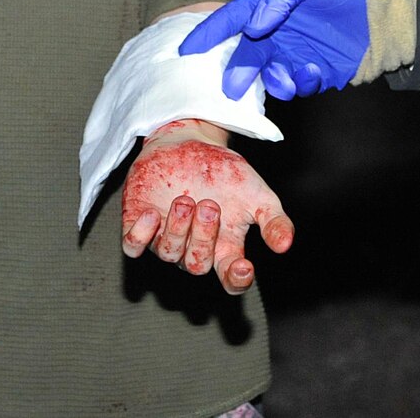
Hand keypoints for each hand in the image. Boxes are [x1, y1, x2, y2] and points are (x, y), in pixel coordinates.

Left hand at [120, 119, 292, 294]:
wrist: (189, 140)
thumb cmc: (225, 173)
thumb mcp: (257, 194)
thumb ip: (273, 220)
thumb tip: (285, 245)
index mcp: (224, 248)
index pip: (230, 280)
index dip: (236, 280)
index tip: (245, 266)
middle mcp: (194, 249)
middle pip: (198, 265)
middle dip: (204, 237)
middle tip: (210, 205)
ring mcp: (165, 239)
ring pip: (169, 254)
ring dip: (178, 230)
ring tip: (186, 198)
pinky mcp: (138, 224)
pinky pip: (133, 245)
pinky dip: (141, 235)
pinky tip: (151, 214)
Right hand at [179, 0, 370, 99]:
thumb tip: (254, 26)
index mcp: (269, 5)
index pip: (232, 18)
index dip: (208, 33)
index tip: (185, 50)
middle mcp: (278, 32)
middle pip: (247, 55)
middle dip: (237, 72)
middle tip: (231, 88)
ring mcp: (297, 53)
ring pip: (272, 76)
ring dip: (272, 81)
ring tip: (285, 77)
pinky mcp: (320, 70)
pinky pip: (302, 84)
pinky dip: (303, 82)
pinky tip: (313, 70)